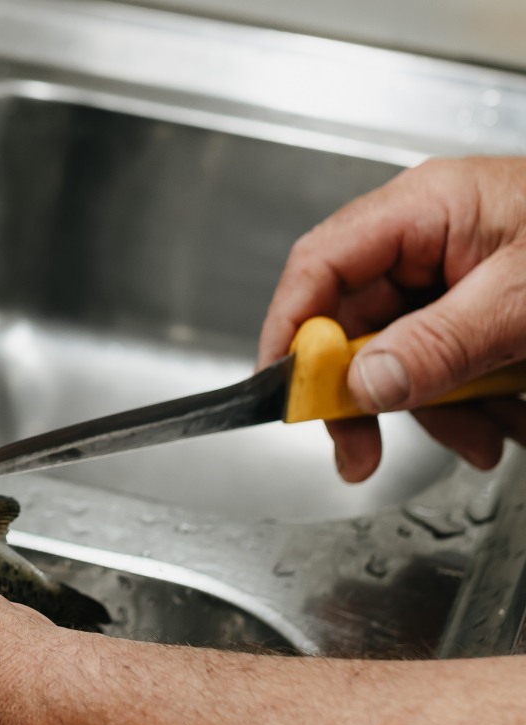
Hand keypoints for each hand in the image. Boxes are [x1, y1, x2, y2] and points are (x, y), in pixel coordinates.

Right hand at [259, 156, 525, 481]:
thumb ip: (439, 345)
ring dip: (435, 412)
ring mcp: (457, 277)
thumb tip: (363, 386)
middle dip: (365, 396)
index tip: (284, 395)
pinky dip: (470, 408)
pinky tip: (506, 423)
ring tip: (486, 438)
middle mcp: (430, 240)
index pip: (319, 266)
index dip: (290, 331)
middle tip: (359, 453)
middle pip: (350, 324)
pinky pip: (446, 367)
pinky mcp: (484, 312)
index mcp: (426, 209)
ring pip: (399, 358)